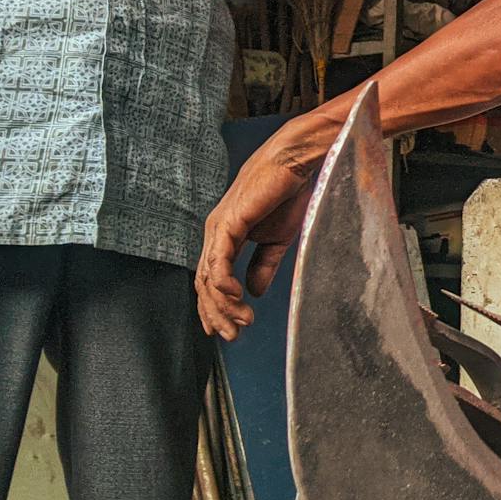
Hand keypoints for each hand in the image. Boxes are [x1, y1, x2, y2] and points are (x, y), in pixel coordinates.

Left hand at [195, 140, 314, 339]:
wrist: (295, 164)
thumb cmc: (287, 194)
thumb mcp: (276, 240)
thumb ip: (263, 265)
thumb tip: (254, 291)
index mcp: (226, 237)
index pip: (211, 280)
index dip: (215, 308)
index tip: (227, 330)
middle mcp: (216, 234)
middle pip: (205, 284)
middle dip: (217, 314)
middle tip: (233, 335)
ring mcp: (218, 228)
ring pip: (208, 277)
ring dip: (222, 304)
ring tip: (241, 322)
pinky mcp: (228, 222)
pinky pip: (218, 260)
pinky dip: (223, 282)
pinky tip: (235, 297)